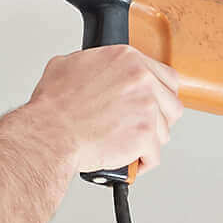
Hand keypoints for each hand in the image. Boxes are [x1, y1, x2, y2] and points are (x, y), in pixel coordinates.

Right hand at [28, 44, 180, 180]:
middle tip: (143, 128)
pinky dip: (142, 163)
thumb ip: (95, 64)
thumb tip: (99, 70)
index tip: (155, 105)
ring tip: (129, 145)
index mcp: (127, 59)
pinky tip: (130, 161)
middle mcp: (141, 79)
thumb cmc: (54, 106)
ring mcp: (146, 107)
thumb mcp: (68, 65)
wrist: (50, 132)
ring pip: (165, 132)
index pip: (167, 76)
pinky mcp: (145, 135)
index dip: (161, 95)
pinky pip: (155, 156)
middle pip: (172, 105)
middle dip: (159, 120)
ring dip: (149, 142)